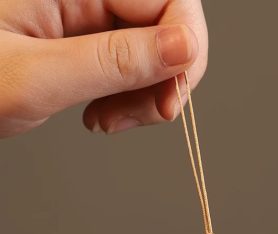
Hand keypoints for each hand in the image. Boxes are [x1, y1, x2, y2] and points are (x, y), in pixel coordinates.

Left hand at [0, 0, 206, 137]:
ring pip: (155, 50)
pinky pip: (133, 65)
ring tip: (107, 121)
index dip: (185, 48)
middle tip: (142, 118)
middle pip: (167, 24)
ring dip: (145, 94)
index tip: (172, 100)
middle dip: (165, 79)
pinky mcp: (88, 37)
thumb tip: (184, 49)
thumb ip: (113, 62)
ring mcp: (88, 12)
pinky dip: (129, 98)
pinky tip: (102, 114)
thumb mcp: (36, 77)